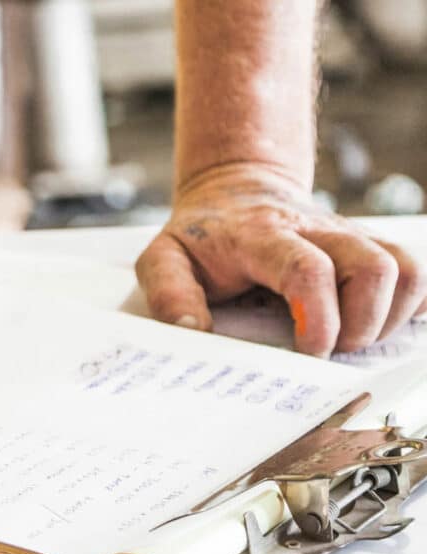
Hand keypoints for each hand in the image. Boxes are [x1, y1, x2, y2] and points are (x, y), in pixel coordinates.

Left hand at [135, 165, 426, 356]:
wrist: (234, 190)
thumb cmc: (202, 236)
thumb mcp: (163, 257)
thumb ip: (169, 293)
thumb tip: (191, 331)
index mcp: (261, 236)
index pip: (306, 269)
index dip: (320, 316)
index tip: (311, 352)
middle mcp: (314, 231)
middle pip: (372, 266)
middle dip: (363, 324)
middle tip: (331, 351)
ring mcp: (347, 236)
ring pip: (403, 267)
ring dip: (390, 316)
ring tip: (354, 339)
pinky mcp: (367, 246)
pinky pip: (414, 270)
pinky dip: (412, 303)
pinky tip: (383, 324)